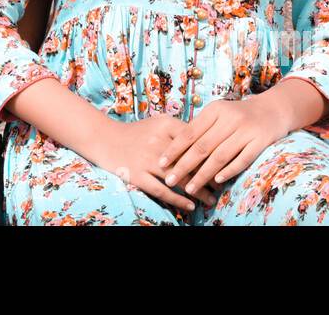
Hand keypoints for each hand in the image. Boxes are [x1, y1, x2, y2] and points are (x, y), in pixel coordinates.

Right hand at [90, 114, 222, 213]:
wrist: (103, 138)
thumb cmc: (135, 132)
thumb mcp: (157, 123)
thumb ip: (179, 130)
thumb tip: (206, 141)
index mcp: (165, 125)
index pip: (196, 140)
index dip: (212, 154)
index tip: (225, 164)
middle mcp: (157, 141)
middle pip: (191, 161)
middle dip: (209, 175)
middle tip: (223, 186)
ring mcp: (146, 160)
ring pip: (179, 178)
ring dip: (198, 191)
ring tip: (212, 200)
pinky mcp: (136, 175)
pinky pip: (162, 191)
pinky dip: (178, 200)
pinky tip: (190, 206)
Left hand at [156, 95, 291, 195]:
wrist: (272, 109)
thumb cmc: (238, 115)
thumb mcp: (218, 113)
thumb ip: (201, 127)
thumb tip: (175, 149)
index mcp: (215, 110)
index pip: (190, 132)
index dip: (175, 149)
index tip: (161, 163)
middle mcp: (230, 118)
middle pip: (202, 146)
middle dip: (184, 165)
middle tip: (170, 180)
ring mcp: (246, 130)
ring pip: (220, 156)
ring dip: (203, 174)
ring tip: (190, 188)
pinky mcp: (261, 141)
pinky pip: (243, 159)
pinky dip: (229, 171)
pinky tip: (217, 181)